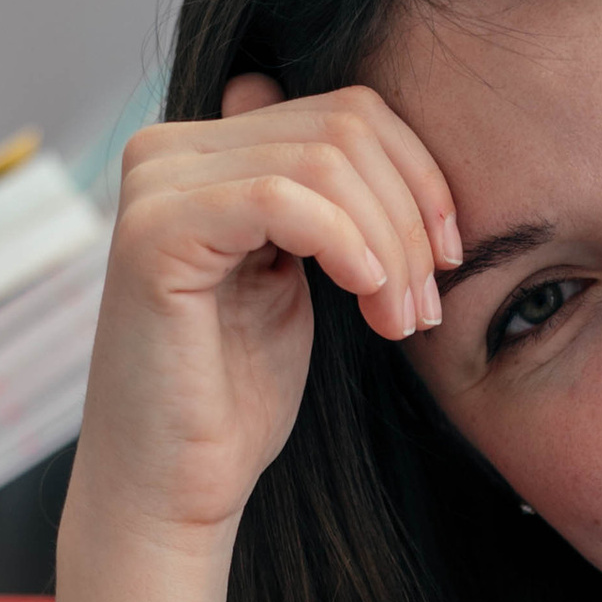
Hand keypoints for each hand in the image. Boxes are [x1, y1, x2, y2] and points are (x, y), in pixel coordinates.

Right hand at [70, 81, 460, 545]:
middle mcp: (166, 151)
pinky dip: (349, 245)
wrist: (175, 489)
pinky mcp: (155, 233)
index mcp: (202, 152)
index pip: (346, 112)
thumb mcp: (300, 278)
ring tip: (400, 321)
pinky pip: (285, 198)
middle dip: (411, 217)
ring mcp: (155, 187)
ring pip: (325, 160)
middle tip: (425, 307)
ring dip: (390, 245)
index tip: (447, 258)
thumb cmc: (237, 399)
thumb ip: (321, 201)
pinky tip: (368, 299)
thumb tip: (356, 129)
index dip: (419, 177)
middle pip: (343, 128)